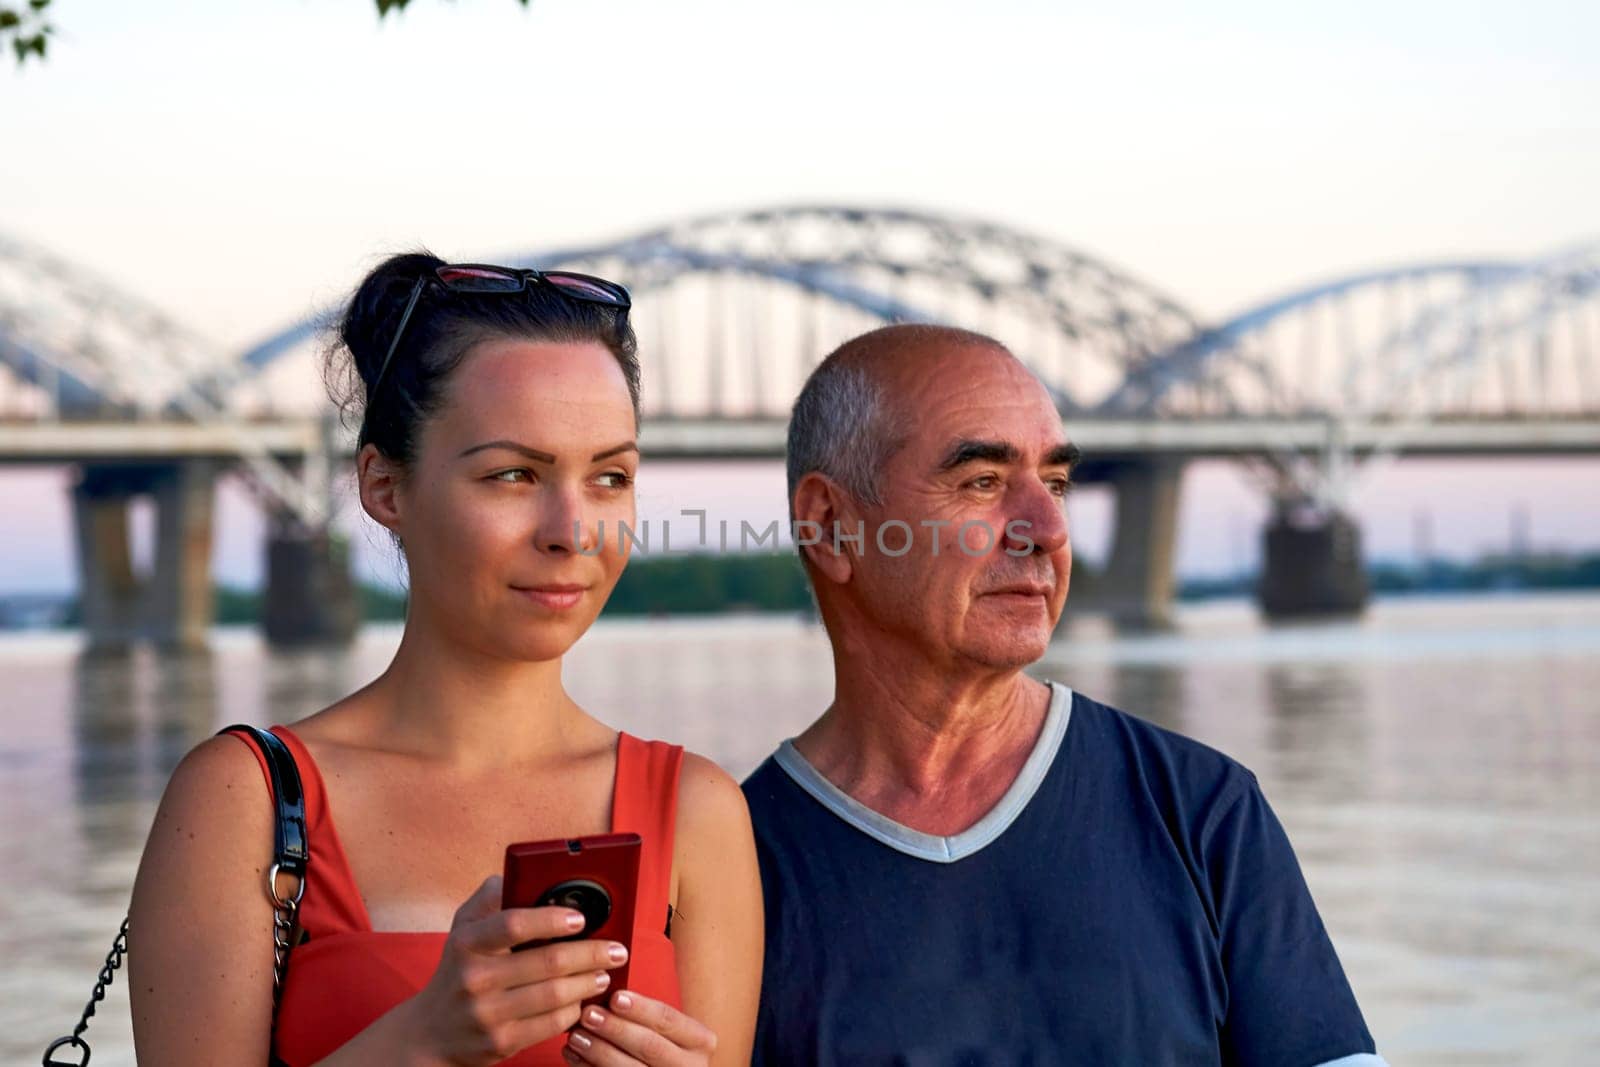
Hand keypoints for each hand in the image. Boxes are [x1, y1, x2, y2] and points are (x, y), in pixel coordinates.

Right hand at [398, 875, 629, 1066]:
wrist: (432, 1033)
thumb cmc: (458, 969)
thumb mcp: (463, 927)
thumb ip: (491, 897)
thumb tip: (521, 874)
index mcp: (467, 942)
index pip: (514, 924)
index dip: (552, 919)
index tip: (581, 918)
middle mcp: (475, 978)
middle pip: (548, 963)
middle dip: (591, 954)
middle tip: (616, 949)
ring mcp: (488, 1014)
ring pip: (555, 995)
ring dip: (589, 981)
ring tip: (604, 972)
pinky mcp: (501, 1042)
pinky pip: (551, 1024)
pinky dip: (574, 1010)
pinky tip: (583, 999)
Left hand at [561, 990, 717, 1065]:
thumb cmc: (664, 1046)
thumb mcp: (669, 1030)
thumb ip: (646, 1015)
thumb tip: (607, 991)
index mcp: (700, 1041)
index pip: (668, 1019)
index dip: (641, 1008)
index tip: (615, 997)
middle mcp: (690, 1066)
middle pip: (649, 1045)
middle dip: (615, 1029)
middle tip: (588, 1015)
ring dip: (598, 1051)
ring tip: (576, 1035)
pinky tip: (573, 1055)